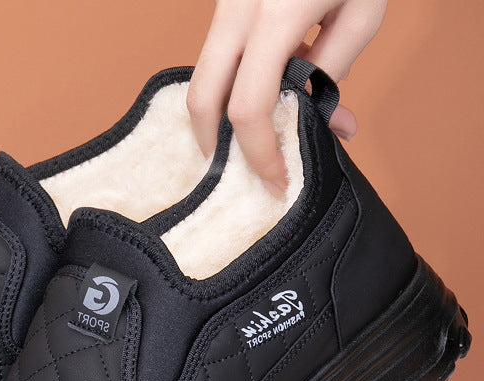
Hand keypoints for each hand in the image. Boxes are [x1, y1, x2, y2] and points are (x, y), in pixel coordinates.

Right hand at [188, 0, 387, 196]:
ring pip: (203, 80)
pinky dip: (231, 89)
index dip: (260, 153)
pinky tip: (264, 96)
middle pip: (201, 99)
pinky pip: (216, 59)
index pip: (250, 107)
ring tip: (259, 134)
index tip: (277, 179)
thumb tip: (324, 120)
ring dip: (224, 117)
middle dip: (215, 144)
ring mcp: (224, 5)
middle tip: (238, 168)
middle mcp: (236, 11)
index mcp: (276, 15)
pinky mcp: (225, 4)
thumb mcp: (362, 11)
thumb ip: (334, 69)